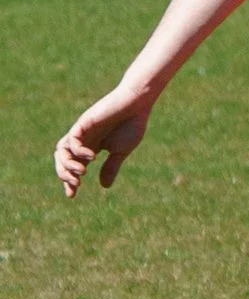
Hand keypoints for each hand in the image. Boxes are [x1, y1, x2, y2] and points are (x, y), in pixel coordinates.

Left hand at [55, 80, 155, 197]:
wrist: (137, 104)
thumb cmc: (132, 124)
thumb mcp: (121, 151)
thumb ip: (111, 167)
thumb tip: (103, 186)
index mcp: (90, 146)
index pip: (72, 165)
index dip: (69, 180)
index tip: (72, 194)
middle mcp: (82, 139)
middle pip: (61, 158)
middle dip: (64, 173)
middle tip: (76, 184)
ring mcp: (81, 130)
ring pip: (61, 149)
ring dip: (67, 164)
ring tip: (82, 172)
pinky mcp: (84, 122)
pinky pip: (72, 138)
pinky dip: (78, 150)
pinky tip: (92, 157)